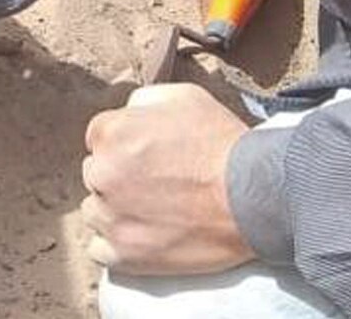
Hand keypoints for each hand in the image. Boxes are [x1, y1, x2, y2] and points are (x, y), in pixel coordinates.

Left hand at [80, 83, 255, 275]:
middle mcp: (102, 174)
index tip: (148, 157)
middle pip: (96, 175)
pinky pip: (100, 250)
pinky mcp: (124, 255)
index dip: (125, 146)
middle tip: (156, 184)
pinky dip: (117, 245)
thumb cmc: (223, 146)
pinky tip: (143, 236)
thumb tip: (127, 114)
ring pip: (95, 212)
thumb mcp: (183, 97)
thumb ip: (141, 102)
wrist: (255, 199)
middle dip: (119, 177)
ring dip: (116, 211)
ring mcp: (111, 217)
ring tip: (154, 211)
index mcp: (111, 133)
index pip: (98, 138)